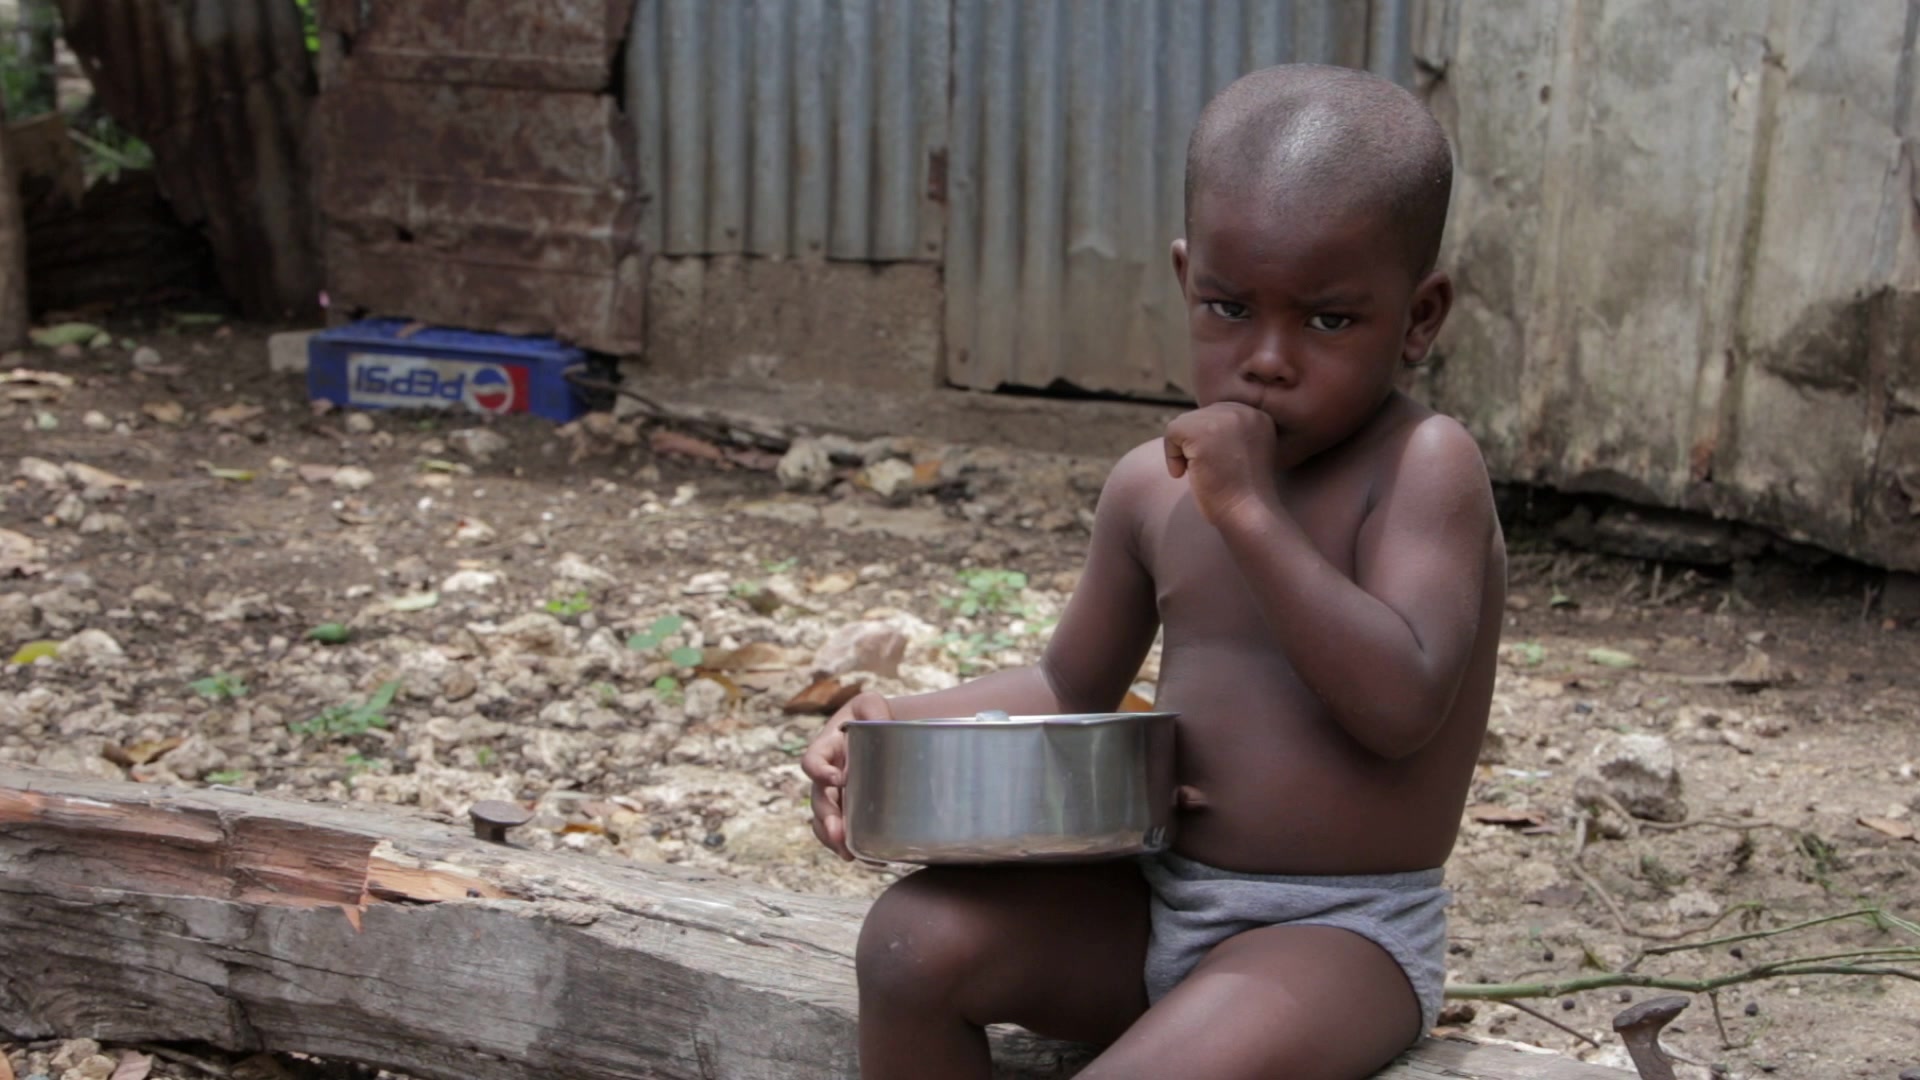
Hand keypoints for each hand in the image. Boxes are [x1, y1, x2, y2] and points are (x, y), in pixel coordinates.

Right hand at [800, 691, 892, 860]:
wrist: (880, 733)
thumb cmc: (871, 715)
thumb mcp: (870, 705)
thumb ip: (872, 711)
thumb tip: (877, 728)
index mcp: (825, 749)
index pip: (811, 762)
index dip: (819, 772)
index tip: (837, 778)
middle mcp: (825, 776)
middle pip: (817, 800)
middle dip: (826, 818)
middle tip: (838, 832)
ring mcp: (834, 796)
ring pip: (823, 822)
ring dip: (832, 838)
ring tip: (847, 853)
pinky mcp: (848, 809)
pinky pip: (838, 832)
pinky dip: (846, 845)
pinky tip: (862, 857)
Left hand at [1163, 402, 1280, 525]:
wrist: (1249, 514)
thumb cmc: (1242, 496)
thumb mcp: (1243, 454)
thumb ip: (1227, 435)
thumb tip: (1191, 427)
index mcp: (1258, 416)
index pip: (1217, 415)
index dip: (1207, 443)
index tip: (1215, 467)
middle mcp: (1244, 410)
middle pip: (1199, 417)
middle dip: (1195, 445)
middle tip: (1207, 472)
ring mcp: (1224, 418)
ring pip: (1184, 423)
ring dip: (1183, 451)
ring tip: (1199, 473)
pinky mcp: (1203, 430)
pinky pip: (1171, 432)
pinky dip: (1171, 455)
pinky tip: (1183, 474)